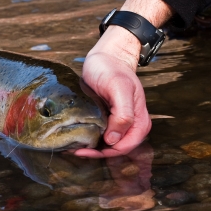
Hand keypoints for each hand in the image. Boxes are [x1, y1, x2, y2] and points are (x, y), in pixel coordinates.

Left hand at [75, 35, 151, 157]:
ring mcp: (116, 122)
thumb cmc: (113, 69)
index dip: (105, 153)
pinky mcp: (105, 118)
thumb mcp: (119, 88)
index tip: (84, 151)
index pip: (124, 147)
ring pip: (105, 143)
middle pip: (114, 148)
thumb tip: (114, 139)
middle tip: (74, 151)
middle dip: (95, 153)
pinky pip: (98, 133)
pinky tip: (75, 138)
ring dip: (90, 148)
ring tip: (71, 147)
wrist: (106, 57)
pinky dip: (87, 138)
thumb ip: (123, 114)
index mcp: (138, 121)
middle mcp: (129, 125)